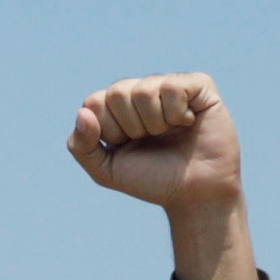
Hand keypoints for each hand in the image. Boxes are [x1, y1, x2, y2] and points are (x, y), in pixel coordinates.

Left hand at [66, 74, 257, 279]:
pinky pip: (172, 87)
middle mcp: (141, 91)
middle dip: (132, 128)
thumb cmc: (153, 180)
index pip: (94, 102)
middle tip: (151, 140)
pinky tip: (188, 122)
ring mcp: (169, 85)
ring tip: (170, 133)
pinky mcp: (198, 85)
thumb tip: (83, 113)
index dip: (110, 131)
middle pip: (117, 93)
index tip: (127, 146)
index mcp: (117, 107)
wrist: (195, 194)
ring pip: (144, 91)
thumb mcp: (106, 172)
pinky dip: (177, 114)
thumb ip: (81, 147)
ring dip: (156, 123)